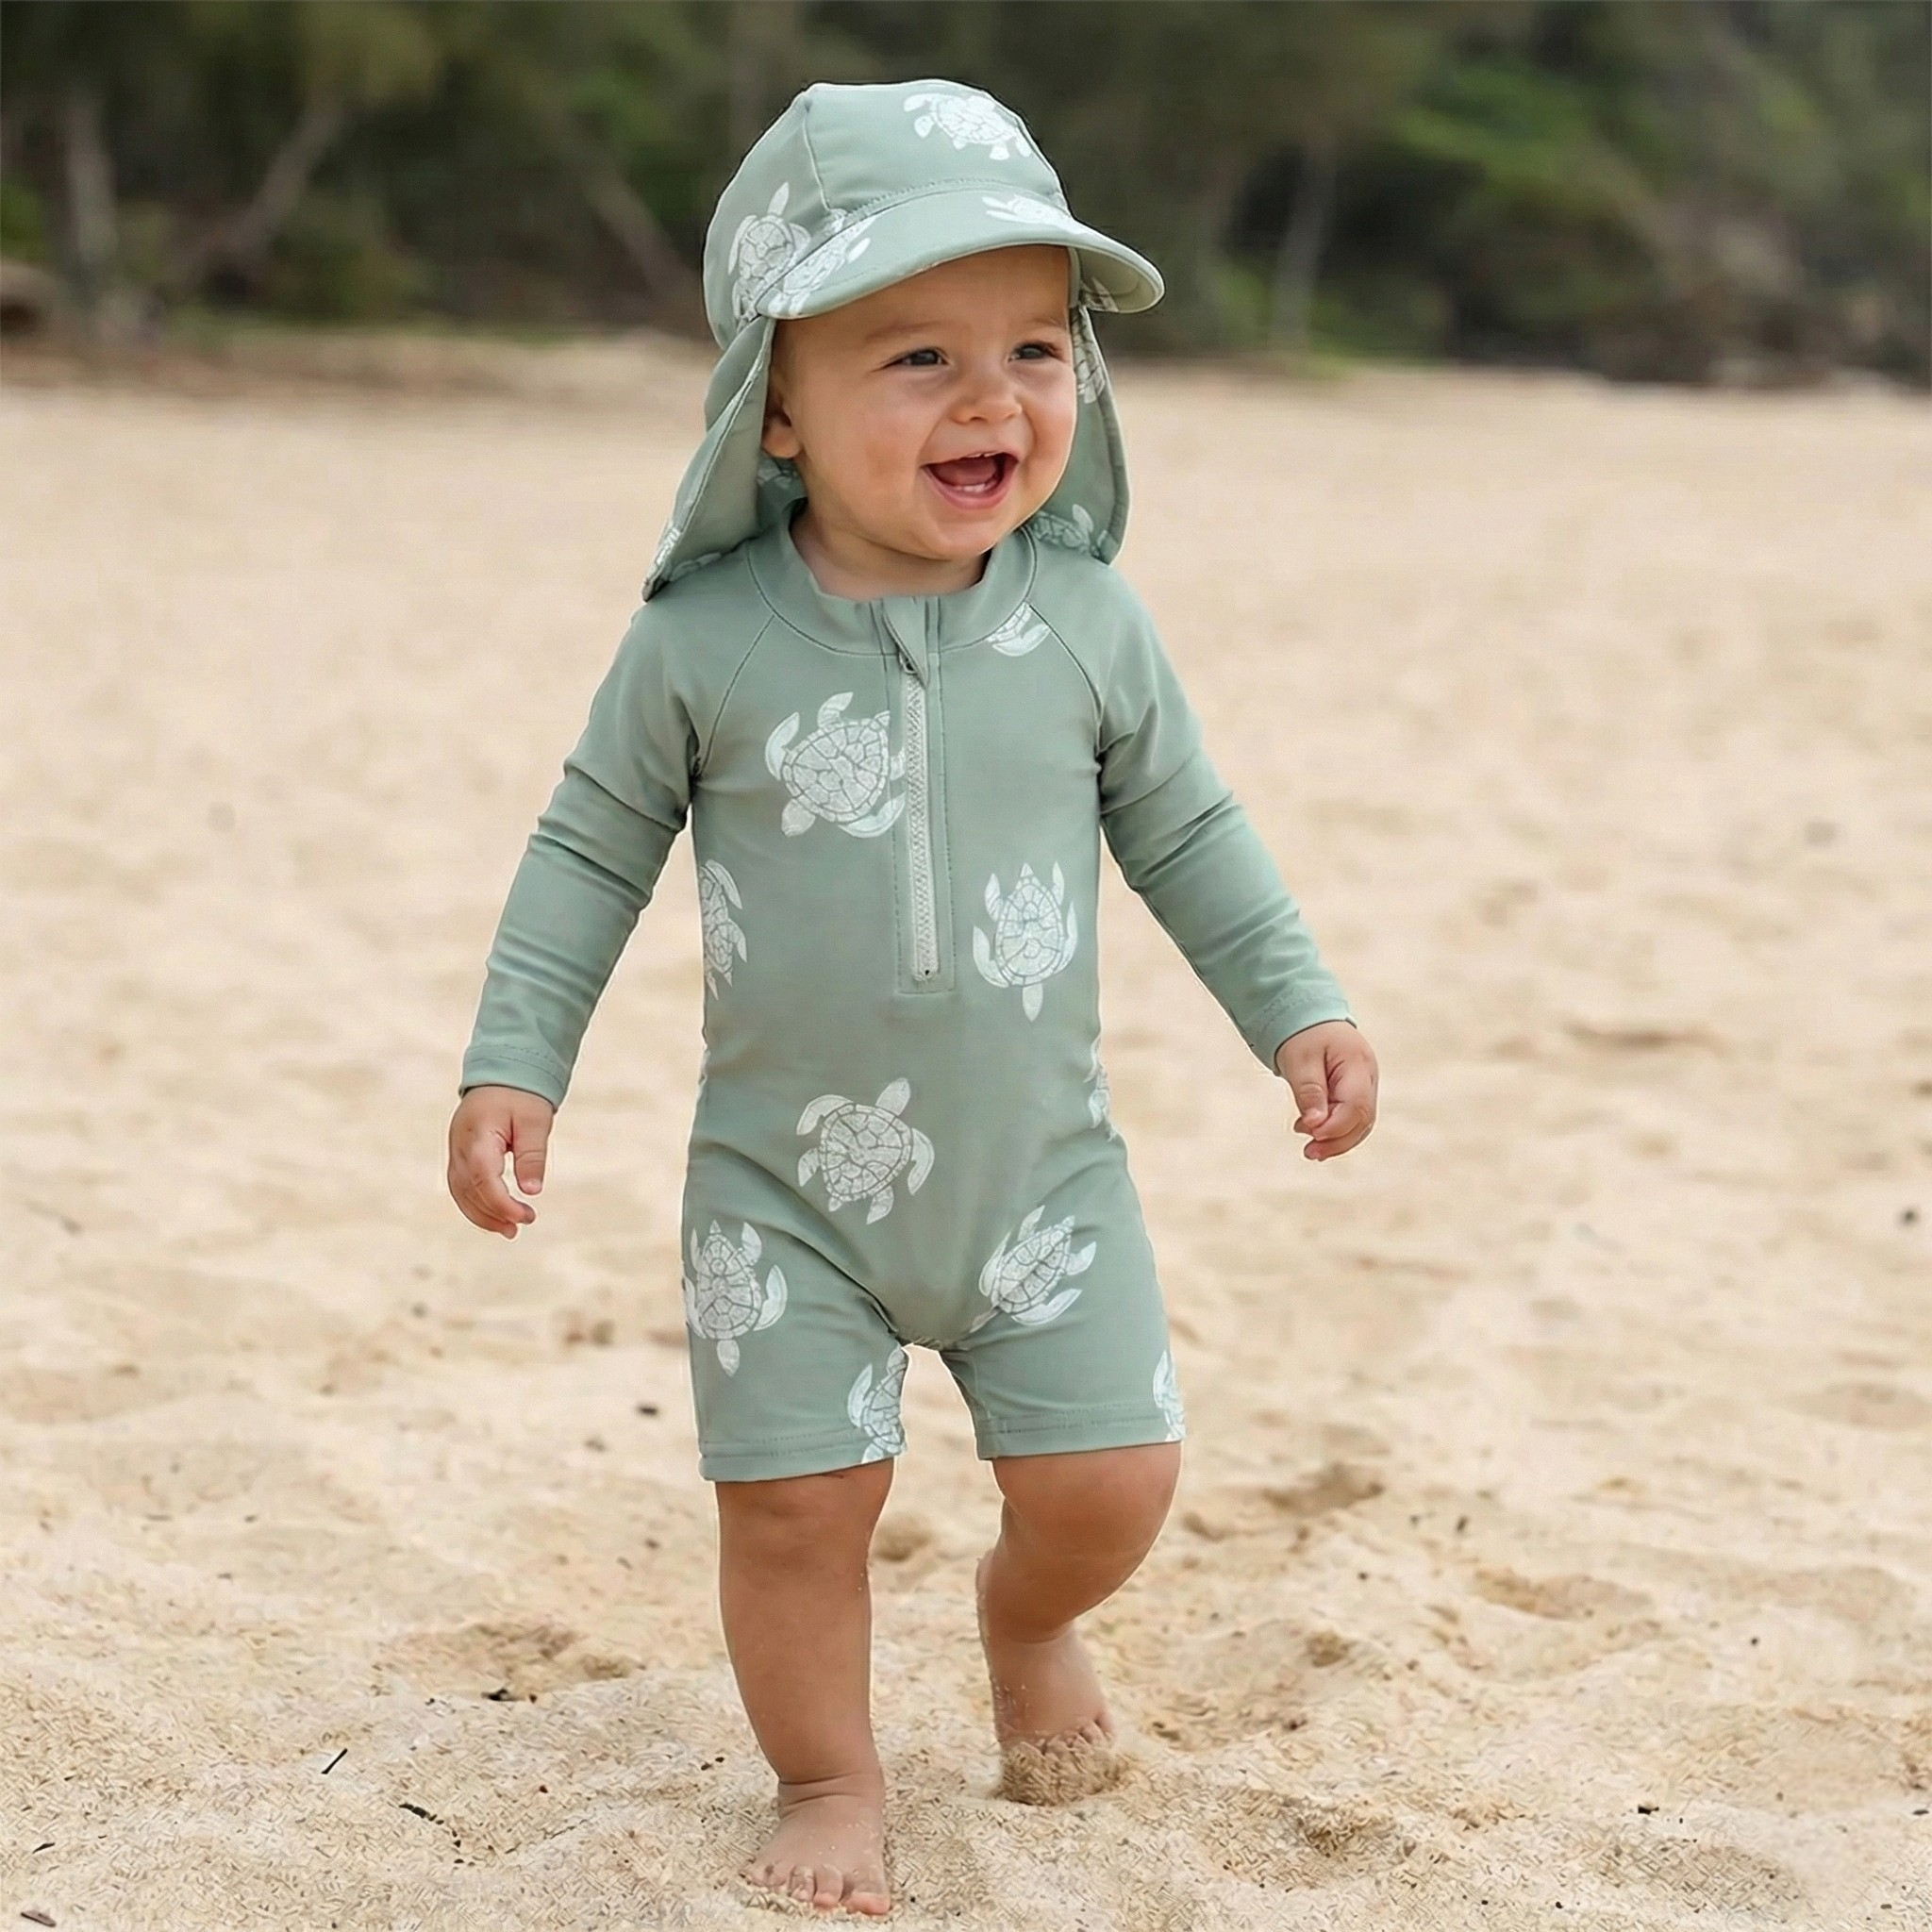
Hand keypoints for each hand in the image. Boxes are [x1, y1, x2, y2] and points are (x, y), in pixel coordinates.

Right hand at [447, 1085, 555, 1236]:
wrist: (502, 1070)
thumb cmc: (521, 1094)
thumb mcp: (535, 1120)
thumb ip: (532, 1155)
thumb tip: (532, 1191)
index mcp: (478, 1136)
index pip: (483, 1179)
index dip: (501, 1204)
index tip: (525, 1217)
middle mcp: (459, 1146)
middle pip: (467, 1191)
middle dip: (492, 1214)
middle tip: (520, 1227)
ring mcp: (455, 1150)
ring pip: (459, 1192)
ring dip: (481, 1214)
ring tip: (509, 1229)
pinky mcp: (459, 1153)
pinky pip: (460, 1185)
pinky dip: (475, 1203)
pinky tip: (495, 1214)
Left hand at [1275, 1020, 1377, 1161]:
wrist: (1308, 1017)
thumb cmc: (1302, 1035)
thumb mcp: (1300, 1060)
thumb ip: (1309, 1091)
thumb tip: (1315, 1124)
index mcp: (1358, 1063)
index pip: (1356, 1105)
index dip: (1336, 1126)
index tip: (1310, 1132)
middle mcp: (1368, 1076)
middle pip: (1363, 1118)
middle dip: (1338, 1140)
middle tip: (1310, 1152)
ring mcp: (1365, 1085)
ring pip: (1360, 1123)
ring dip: (1337, 1140)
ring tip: (1310, 1150)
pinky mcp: (1355, 1092)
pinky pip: (1352, 1118)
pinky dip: (1335, 1131)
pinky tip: (1314, 1134)